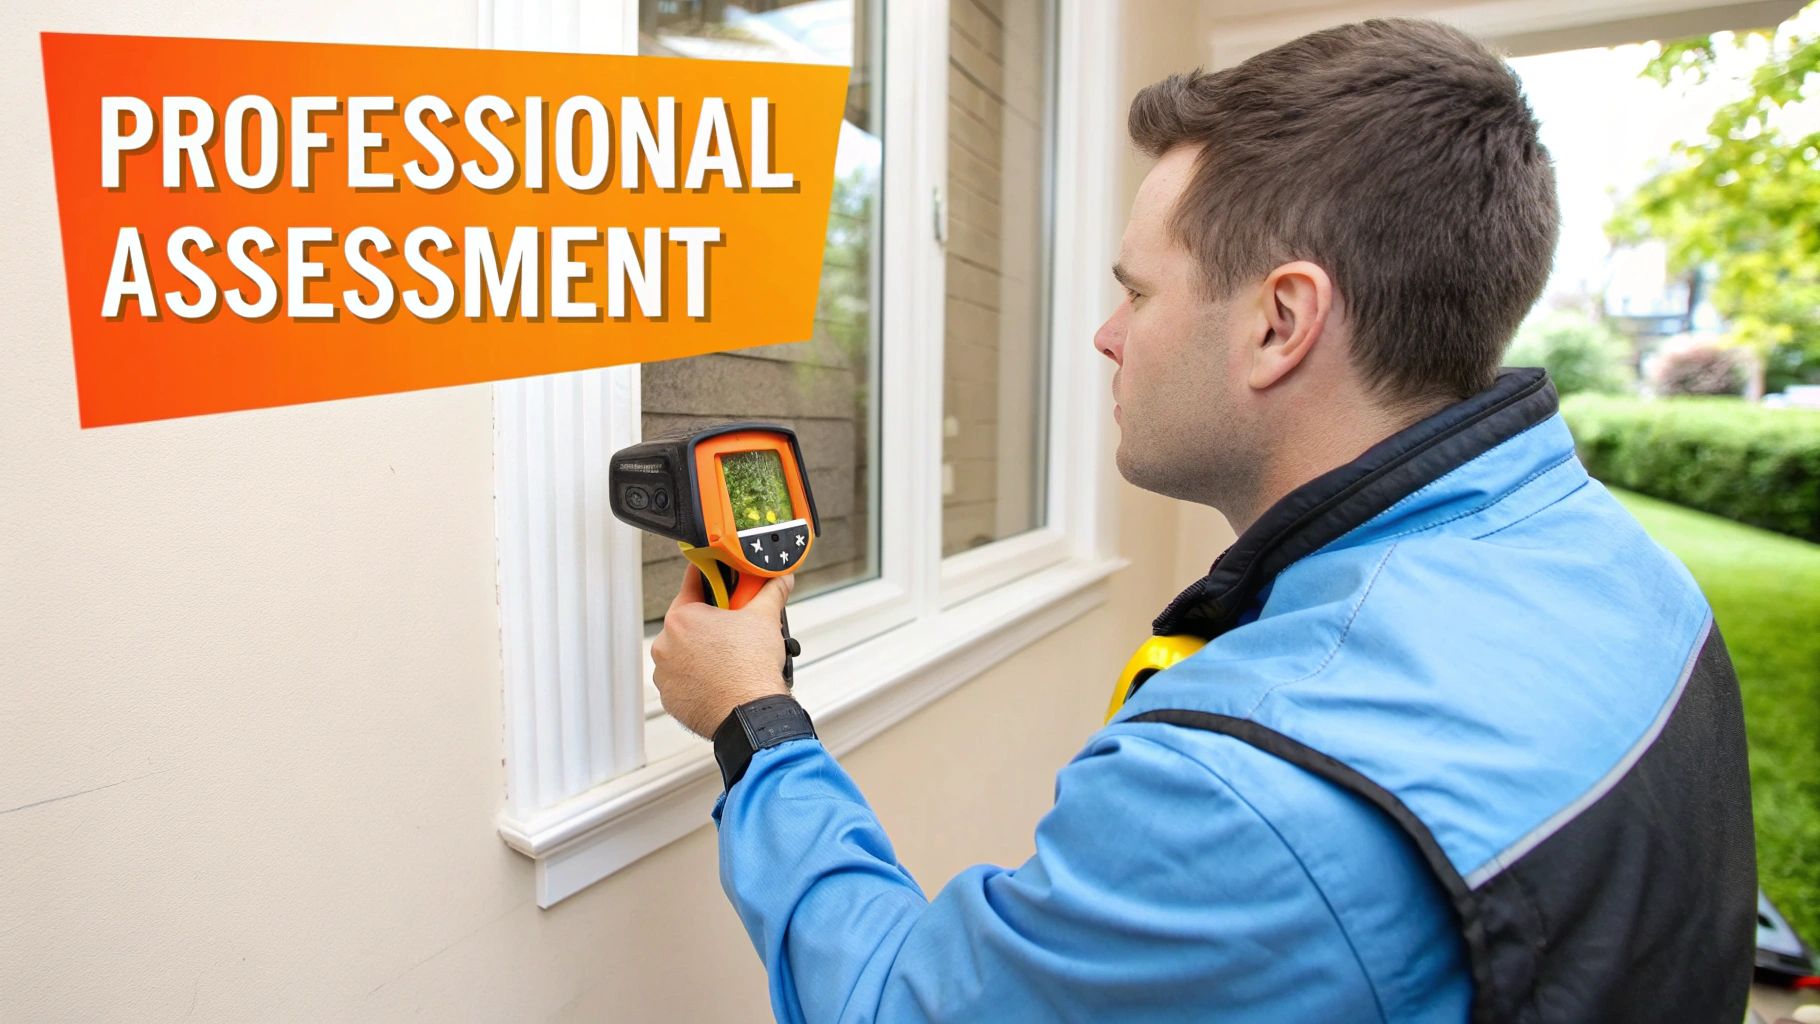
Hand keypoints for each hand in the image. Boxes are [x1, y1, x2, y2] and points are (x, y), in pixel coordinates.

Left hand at [651, 566, 795, 736]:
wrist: (750, 714)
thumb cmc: (750, 670)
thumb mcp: (765, 618)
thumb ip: (771, 592)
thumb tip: (780, 580)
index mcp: (681, 619)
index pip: (693, 586)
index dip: (713, 581)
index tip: (723, 581)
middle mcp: (665, 646)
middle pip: (687, 622)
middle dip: (709, 622)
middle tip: (733, 627)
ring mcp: (665, 675)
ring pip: (683, 652)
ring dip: (701, 651)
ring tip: (728, 657)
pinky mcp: (671, 699)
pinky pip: (681, 680)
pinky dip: (697, 678)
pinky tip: (719, 678)